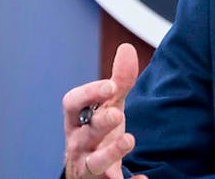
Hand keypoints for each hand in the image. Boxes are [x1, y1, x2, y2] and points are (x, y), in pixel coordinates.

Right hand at [63, 43, 147, 178]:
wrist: (89, 171)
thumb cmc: (97, 132)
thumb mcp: (108, 106)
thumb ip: (119, 82)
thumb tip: (127, 48)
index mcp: (77, 120)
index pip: (73, 104)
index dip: (89, 94)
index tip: (110, 85)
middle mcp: (78, 143)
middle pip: (83, 133)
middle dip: (99, 123)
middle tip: (117, 114)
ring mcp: (88, 165)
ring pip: (93, 163)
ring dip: (110, 153)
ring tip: (129, 140)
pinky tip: (142, 178)